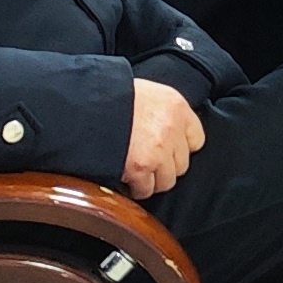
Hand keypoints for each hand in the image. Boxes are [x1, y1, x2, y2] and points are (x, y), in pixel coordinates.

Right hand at [121, 77, 205, 197]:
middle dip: (164, 166)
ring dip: (151, 180)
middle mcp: (172, 128)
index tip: (167, 151)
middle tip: (146, 162)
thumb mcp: (144, 93)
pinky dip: (135, 188)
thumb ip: (159, 112)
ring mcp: (159, 150)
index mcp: (175, 106)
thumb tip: (162, 130)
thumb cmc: (110, 97)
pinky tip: (125, 178)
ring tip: (135, 172)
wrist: (86, 105)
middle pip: (182, 163)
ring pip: (167, 181)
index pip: (196, 139)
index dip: (179, 148)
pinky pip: (145, 189)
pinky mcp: (141, 167)